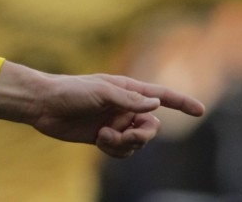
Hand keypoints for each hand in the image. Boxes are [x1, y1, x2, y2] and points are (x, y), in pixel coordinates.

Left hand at [0, 61, 204, 157]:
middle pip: (151, 127)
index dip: (181, 103)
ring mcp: (114, 123)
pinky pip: (122, 150)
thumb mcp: (100, 92)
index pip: (160, 95)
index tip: (199, 110)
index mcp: (126, 90)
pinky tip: (99, 140)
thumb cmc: (69, 91)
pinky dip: (115, 149)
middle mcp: (124, 107)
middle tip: (130, 134)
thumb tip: (157, 104)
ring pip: (137, 142)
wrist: (42, 104)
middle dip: (144, 134)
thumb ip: (128, 100)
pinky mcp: (103, 137)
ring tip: (105, 137)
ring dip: (126, 143)